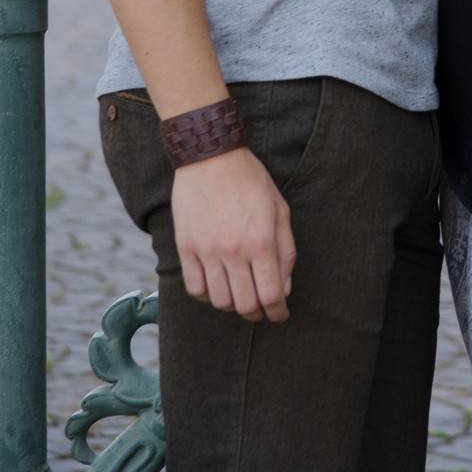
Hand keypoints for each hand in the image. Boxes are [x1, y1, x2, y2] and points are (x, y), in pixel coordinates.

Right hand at [171, 147, 296, 322]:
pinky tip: (216, 285)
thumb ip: (285, 251)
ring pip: (219, 301)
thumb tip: (284, 288)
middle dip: (258, 314)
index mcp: (261, 241)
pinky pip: (195, 288)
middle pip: (245, 305)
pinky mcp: (186, 248)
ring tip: (239, 294)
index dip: (278, 312)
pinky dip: (207, 295)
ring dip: (233, 305)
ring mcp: (206, 251)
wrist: (210, 157)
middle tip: (262, 309)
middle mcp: (233, 251)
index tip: (280, 314)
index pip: (271, 295)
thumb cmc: (250, 181)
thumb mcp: (280, 210)